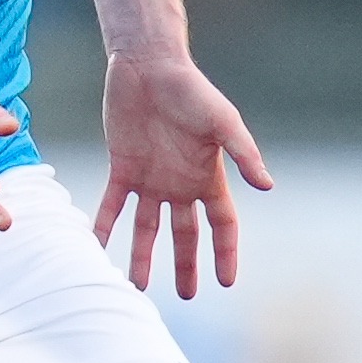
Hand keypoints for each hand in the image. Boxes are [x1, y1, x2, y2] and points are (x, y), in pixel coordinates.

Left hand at [94, 53, 271, 297]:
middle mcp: (180, 183)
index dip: (226, 252)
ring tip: (135, 287)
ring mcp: (150, 178)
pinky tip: (94, 249)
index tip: (227, 282)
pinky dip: (104, 227)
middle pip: (185, 234)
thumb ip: (244, 154)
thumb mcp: (223, 122)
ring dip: (142, 256)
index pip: (222, 224)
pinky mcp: (122, 167)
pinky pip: (111, 205)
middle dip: (186, 265)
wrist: (149, 65)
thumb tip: (268, 187)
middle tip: (187, 297)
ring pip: (147, 227)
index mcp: (208, 176)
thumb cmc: (192, 90)